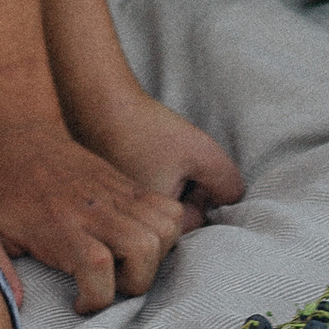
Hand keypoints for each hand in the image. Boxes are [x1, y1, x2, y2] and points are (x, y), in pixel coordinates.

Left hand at [0, 120, 196, 314]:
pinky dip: (168, 231)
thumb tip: (16, 302)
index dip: (96, 298)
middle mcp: (93, 209)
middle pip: (142, 249)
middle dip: (135, 282)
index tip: (80, 304)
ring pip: (164, 228)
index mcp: (58, 224)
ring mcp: (115, 193)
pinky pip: (168, 209)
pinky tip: (139, 242)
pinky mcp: (128, 185)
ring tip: (127, 264)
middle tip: (111, 286)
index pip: (96, 267)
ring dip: (155, 256)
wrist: (18, 135)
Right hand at [72, 82, 242, 224]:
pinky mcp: (104, 197)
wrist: (98, 105)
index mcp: (152, 222)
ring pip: (153, 207)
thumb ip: (228, 184)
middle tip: (171, 159)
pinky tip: (138, 154)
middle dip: (181, 192)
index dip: (198, 193)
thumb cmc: (148, 129)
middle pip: (171, 218)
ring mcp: (112, 212)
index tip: (185, 166)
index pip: (193, 222)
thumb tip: (231, 202)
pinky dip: (144, 177)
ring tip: (154, 154)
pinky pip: (134, 197)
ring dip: (164, 184)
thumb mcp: (204, 153)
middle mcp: (128, 224)